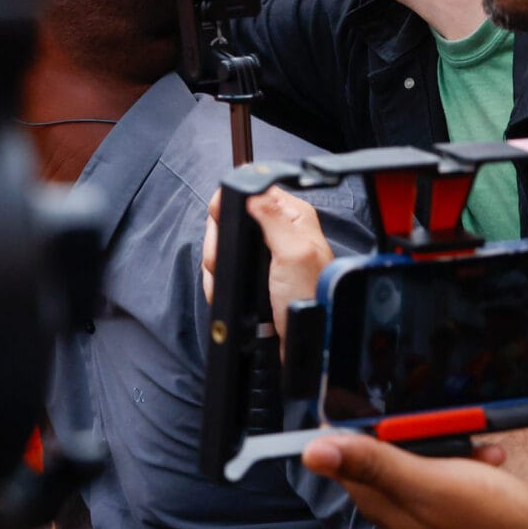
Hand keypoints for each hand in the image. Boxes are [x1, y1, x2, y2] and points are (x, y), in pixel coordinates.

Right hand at [203, 187, 332, 340]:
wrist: (306, 339)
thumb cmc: (311, 297)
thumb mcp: (294, 253)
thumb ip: (273, 218)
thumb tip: (252, 188)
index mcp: (292, 216)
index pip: (252, 190)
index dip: (229, 202)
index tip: (221, 222)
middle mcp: (278, 229)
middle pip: (230, 218)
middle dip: (219, 241)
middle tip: (223, 260)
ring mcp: (263, 252)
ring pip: (223, 244)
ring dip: (216, 264)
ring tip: (226, 281)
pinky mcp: (253, 272)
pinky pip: (224, 266)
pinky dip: (218, 278)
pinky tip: (223, 288)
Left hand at [303, 431, 527, 528]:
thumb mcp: (428, 485)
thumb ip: (372, 465)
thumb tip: (310, 452)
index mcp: (386, 507)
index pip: (349, 461)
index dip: (355, 429)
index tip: (372, 400)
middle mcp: (405, 516)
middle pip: (389, 459)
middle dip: (412, 434)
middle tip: (439, 423)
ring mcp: (438, 521)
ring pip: (429, 467)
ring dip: (449, 447)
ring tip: (474, 441)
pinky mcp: (469, 522)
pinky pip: (461, 481)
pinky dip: (474, 465)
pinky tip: (495, 459)